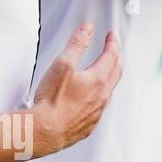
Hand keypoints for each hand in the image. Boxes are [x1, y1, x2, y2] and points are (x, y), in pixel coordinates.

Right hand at [28, 24, 121, 156]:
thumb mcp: (63, 64)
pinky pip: (100, 106)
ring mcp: (97, 112)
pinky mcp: (89, 124)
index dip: (112, 43)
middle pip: (116, 73)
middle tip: (112, 49)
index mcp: (98, 80)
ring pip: (109, 91)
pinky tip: (91, 96)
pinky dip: (99, 95)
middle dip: (115, 58)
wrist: (45, 130)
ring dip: (109, 77)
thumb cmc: (52, 100)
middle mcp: (102, 97)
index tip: (111, 36)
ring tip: (104, 70)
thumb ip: (76, 44)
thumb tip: (87, 30)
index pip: (111, 56)